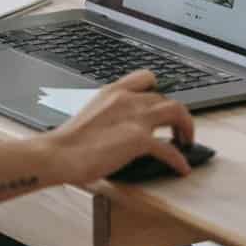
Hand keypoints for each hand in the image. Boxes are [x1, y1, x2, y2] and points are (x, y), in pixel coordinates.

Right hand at [40, 71, 194, 183]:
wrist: (58, 154)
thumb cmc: (66, 142)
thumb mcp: (90, 115)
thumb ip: (109, 114)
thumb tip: (121, 129)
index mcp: (113, 92)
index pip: (146, 77)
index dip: (160, 89)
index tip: (162, 102)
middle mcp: (127, 100)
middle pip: (166, 98)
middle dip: (178, 114)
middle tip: (179, 129)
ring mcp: (135, 118)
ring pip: (176, 112)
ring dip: (187, 127)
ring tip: (187, 142)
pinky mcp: (138, 139)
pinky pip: (169, 148)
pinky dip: (179, 159)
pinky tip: (182, 168)